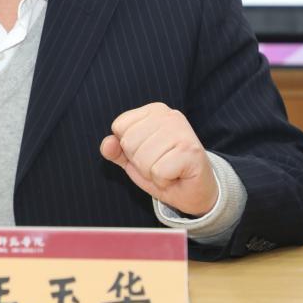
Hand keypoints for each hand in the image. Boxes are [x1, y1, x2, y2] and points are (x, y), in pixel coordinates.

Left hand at [100, 102, 217, 216]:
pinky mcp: (191, 151)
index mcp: (154, 111)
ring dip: (152, 173)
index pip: (119, 126)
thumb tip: (107, 144)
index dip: (128, 149)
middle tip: (159, 165)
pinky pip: (158, 171)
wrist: (196, 192)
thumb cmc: (164, 171)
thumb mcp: (134, 161)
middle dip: (140, 162)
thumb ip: (117, 151)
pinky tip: (176, 176)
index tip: (148, 154)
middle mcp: (169, 115)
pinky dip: (163, 181)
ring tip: (168, 170)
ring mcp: (182, 132)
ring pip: (143, 158)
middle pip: (129, 142)